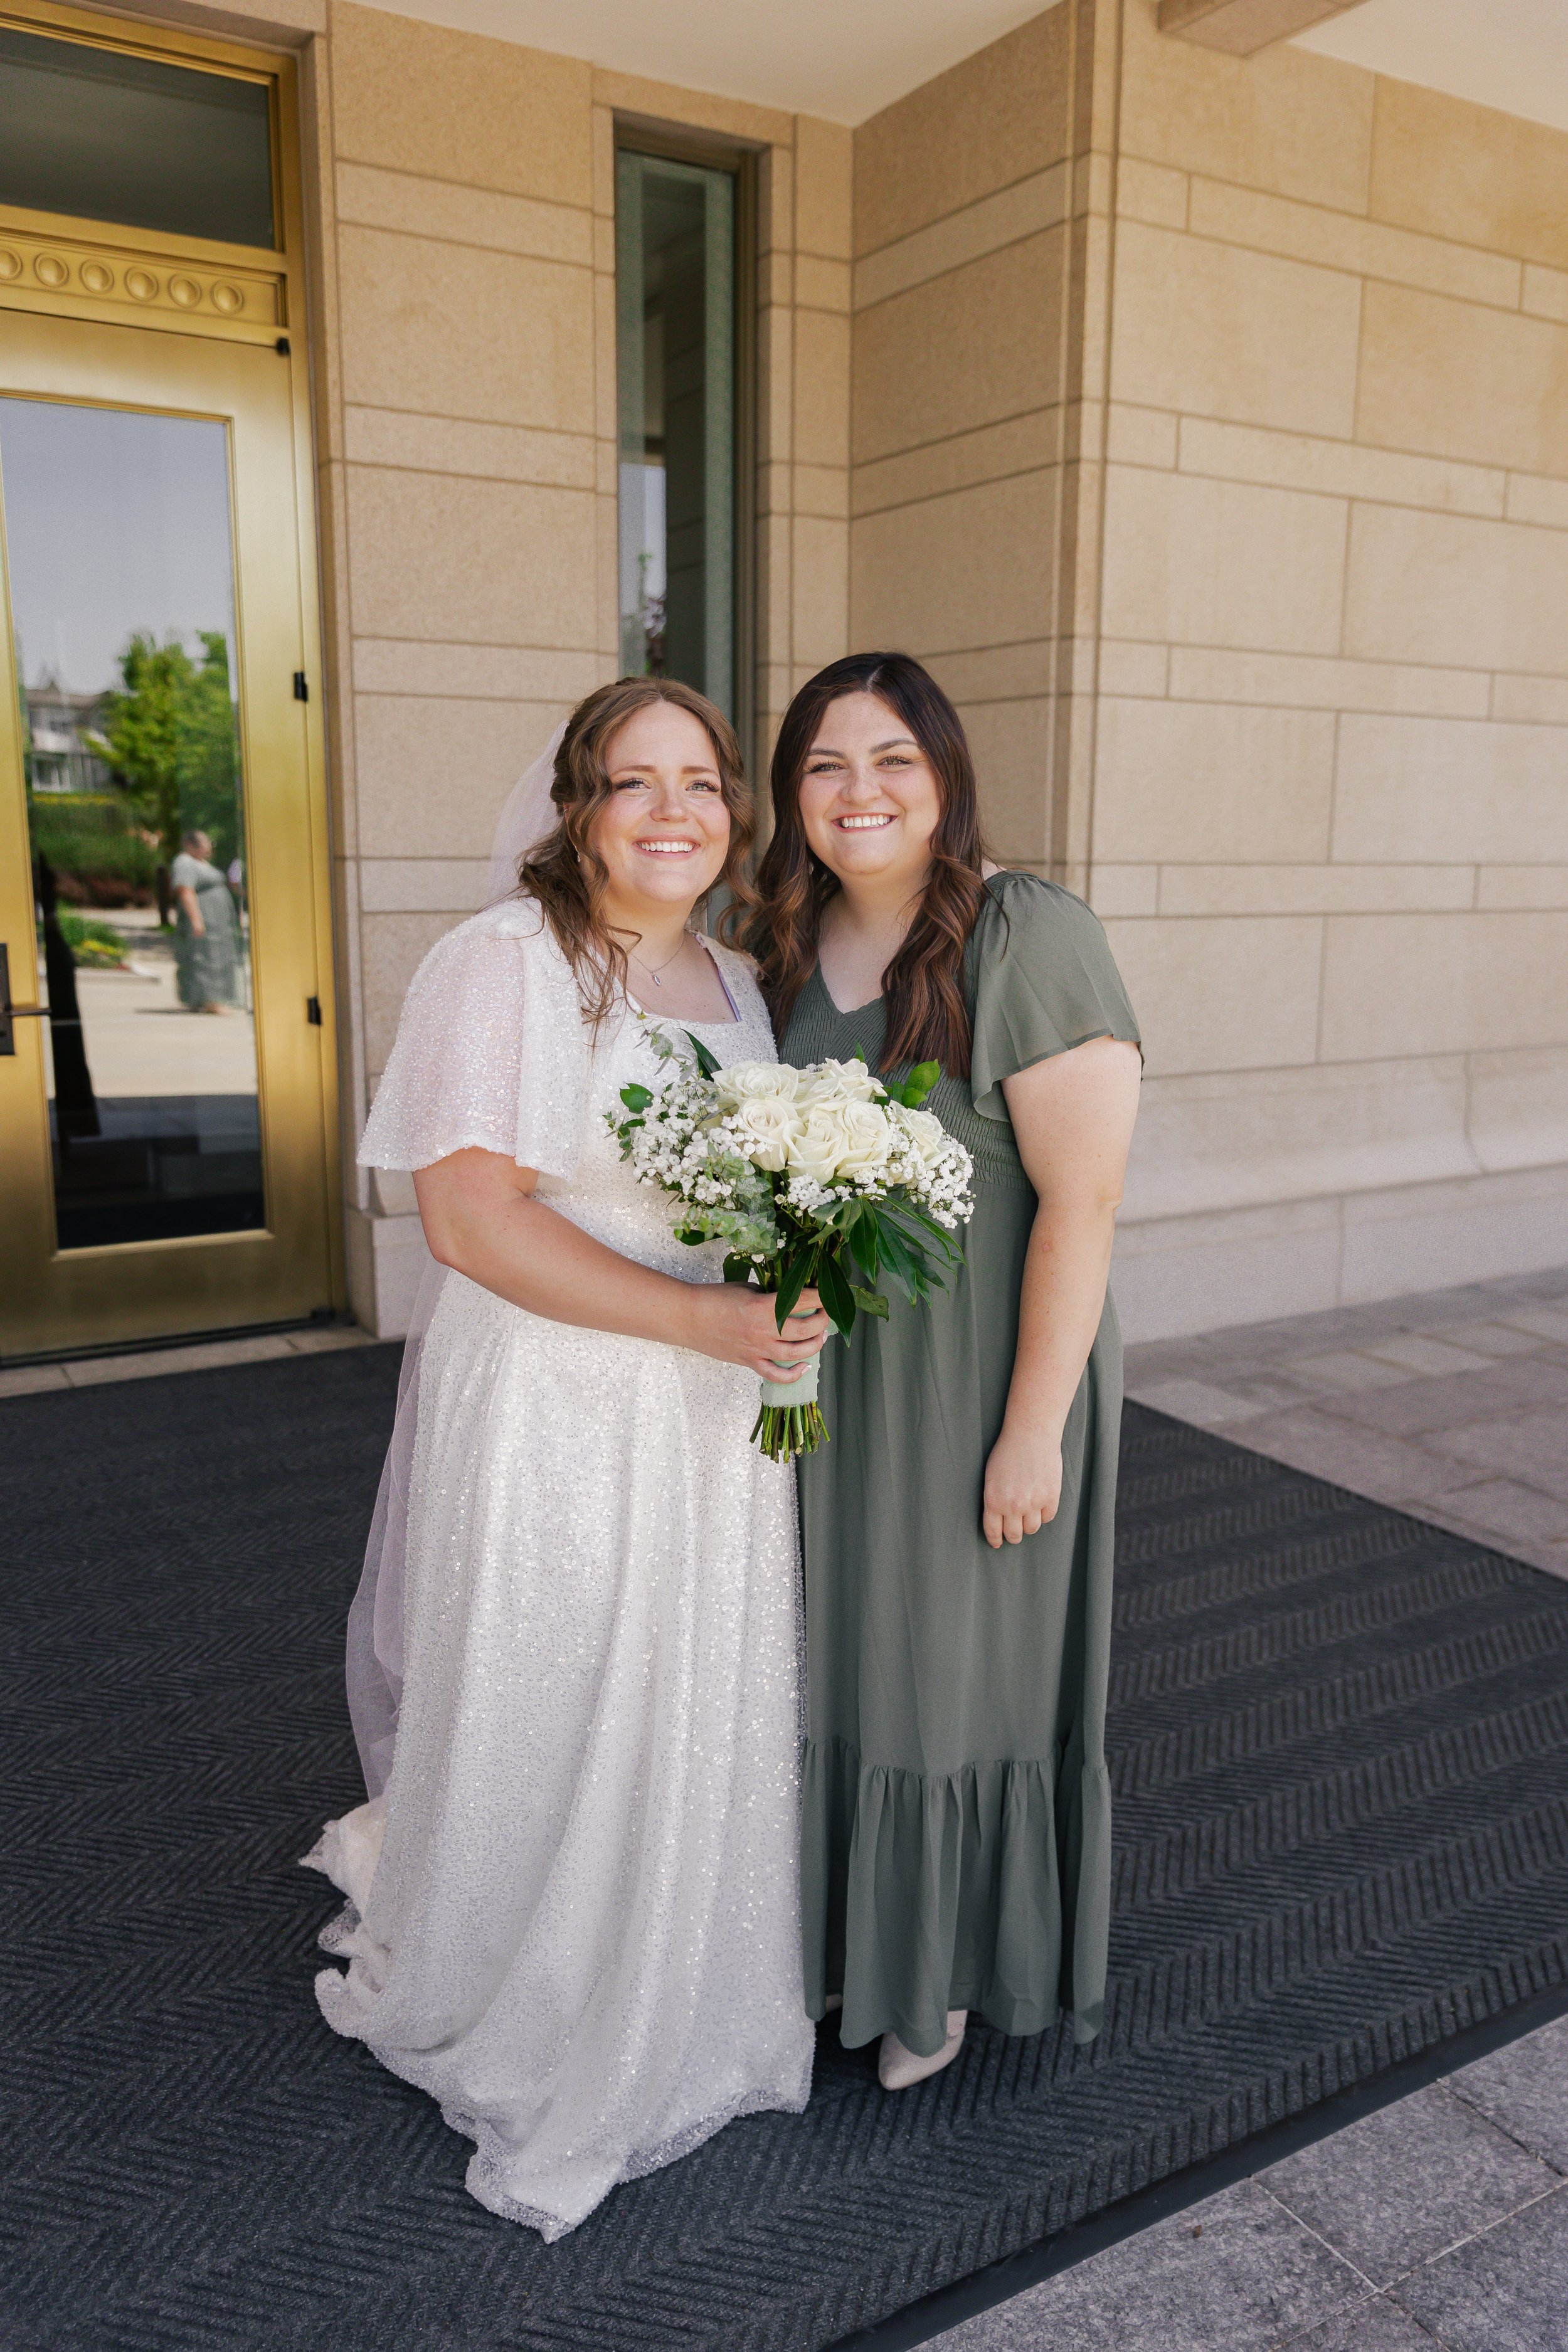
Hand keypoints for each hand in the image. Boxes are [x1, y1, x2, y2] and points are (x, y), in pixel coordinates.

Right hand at [692, 1285, 829, 1382]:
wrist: (689, 1318)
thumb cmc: (715, 1298)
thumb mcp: (748, 1288)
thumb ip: (771, 1296)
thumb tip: (792, 1300)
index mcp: (763, 1306)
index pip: (803, 1301)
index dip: (820, 1297)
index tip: (827, 1293)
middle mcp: (763, 1330)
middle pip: (805, 1329)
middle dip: (822, 1320)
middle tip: (826, 1314)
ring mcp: (757, 1349)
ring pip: (796, 1354)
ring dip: (814, 1345)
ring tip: (820, 1337)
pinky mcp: (749, 1362)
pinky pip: (775, 1375)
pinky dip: (793, 1375)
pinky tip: (804, 1368)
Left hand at [982, 1422, 1062, 1549]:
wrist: (1030, 1434)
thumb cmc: (1007, 1452)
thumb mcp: (991, 1476)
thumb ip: (994, 1499)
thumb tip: (998, 1521)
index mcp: (994, 1500)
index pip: (993, 1531)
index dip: (995, 1539)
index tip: (997, 1542)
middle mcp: (1013, 1505)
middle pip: (1014, 1535)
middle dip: (1013, 1535)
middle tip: (1014, 1530)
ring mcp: (1033, 1502)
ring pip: (1032, 1528)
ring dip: (1029, 1524)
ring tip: (1028, 1513)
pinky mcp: (1051, 1497)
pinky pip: (1048, 1517)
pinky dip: (1044, 1513)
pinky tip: (1040, 1503)